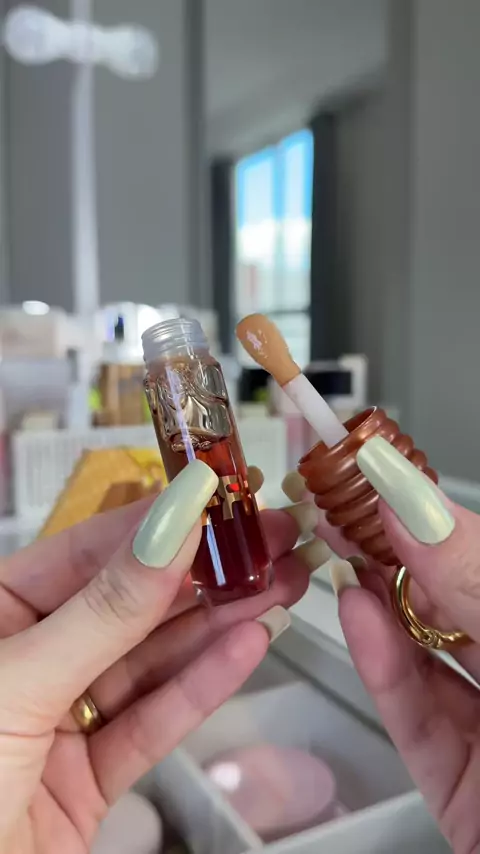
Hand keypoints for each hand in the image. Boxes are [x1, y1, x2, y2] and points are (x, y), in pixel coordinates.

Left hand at [0, 460, 326, 852]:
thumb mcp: (19, 681)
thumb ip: (104, 611)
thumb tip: (170, 529)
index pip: (83, 553)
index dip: (154, 524)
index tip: (218, 498)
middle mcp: (28, 660)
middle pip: (128, 605)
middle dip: (203, 573)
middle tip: (270, 540)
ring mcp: (59, 720)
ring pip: (149, 661)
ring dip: (217, 624)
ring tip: (277, 586)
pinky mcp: (89, 778)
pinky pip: (151, 722)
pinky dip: (201, 687)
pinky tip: (247, 647)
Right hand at [285, 439, 479, 853]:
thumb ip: (475, 578)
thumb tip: (414, 506)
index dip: (439, 519)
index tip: (386, 478)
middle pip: (458, 603)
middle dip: (397, 553)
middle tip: (345, 506)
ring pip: (431, 657)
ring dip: (381, 604)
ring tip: (340, 549)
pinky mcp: (461, 787)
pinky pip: (417, 717)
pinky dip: (382, 664)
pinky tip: (355, 614)